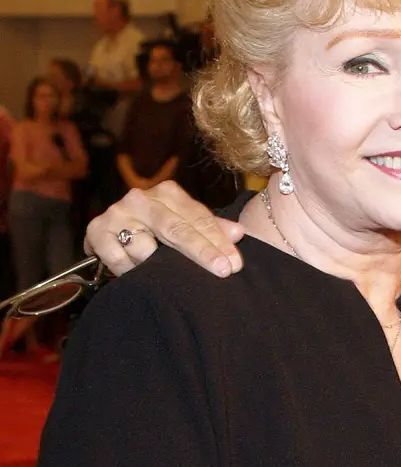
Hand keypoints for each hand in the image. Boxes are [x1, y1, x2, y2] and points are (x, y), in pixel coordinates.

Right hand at [84, 181, 243, 277]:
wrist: (116, 232)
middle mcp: (141, 198)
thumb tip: (238, 233)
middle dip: (201, 251)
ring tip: (160, 273)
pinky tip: (134, 272)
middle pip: (176, 228)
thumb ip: (213, 229)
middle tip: (222, 270)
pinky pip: (118, 258)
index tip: (234, 263)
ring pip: (145, 248)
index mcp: (168, 193)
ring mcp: (117, 212)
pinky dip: (128, 269)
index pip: (198, 218)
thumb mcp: (188, 225)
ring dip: (155, 266)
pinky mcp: (96, 230)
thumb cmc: (160, 230)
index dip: (218, 241)